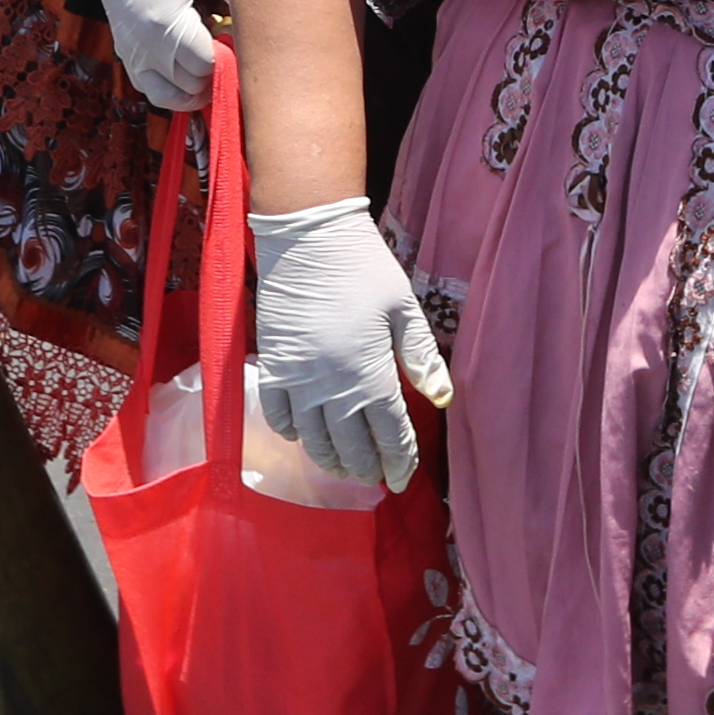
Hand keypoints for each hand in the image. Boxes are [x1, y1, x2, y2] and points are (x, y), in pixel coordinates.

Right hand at [56, 0, 229, 108]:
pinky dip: (170, 89)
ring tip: (214, 64)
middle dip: (217, 72)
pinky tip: (189, 69)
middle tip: (231, 44)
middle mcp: (145, 45)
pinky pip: (147, 87)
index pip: (208, 66)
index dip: (232, 57)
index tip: (243, 35)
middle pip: (191, 86)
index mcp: (167, 22)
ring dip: (194, 89)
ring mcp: (131, 50)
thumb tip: (256, 19)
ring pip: (168, 97)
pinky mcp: (124, 48)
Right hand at [241, 197, 448, 491]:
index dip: (400, 461)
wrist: (308, 237)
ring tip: (345, 467)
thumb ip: (420, 356)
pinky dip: (292, 433)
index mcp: (370, 374)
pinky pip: (278, 415)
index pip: (390, 434)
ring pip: (313, 440)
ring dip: (331, 460)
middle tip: (377, 477)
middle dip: (367, 468)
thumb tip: (441, 398)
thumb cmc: (364, 268)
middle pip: (351, 447)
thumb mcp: (403, 308)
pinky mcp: (272, 366)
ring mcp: (297, 380)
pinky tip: (305, 435)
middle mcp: (332, 387)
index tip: (404, 477)